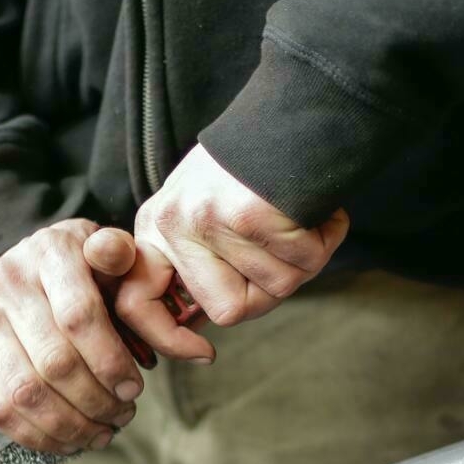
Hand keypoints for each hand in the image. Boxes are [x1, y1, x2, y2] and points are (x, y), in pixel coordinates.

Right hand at [0, 219, 141, 453]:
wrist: (20, 273)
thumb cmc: (79, 272)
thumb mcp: (106, 253)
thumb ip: (120, 256)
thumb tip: (116, 255)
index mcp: (48, 252)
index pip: (79, 316)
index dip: (110, 362)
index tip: (133, 390)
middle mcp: (4, 282)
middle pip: (54, 362)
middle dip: (96, 401)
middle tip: (122, 415)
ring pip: (25, 393)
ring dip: (70, 425)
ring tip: (100, 433)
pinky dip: (37, 436)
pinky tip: (67, 441)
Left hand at [123, 144, 347, 359]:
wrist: (294, 109)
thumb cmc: (254, 165)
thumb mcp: (203, 207)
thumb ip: (197, 261)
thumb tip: (194, 323)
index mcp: (156, 228)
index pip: (137, 303)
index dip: (167, 338)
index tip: (201, 354)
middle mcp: (174, 226)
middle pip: (228, 311)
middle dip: (270, 290)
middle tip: (289, 252)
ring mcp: (209, 222)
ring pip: (275, 288)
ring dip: (305, 260)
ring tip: (303, 219)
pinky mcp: (248, 216)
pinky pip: (303, 262)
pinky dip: (326, 239)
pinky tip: (321, 212)